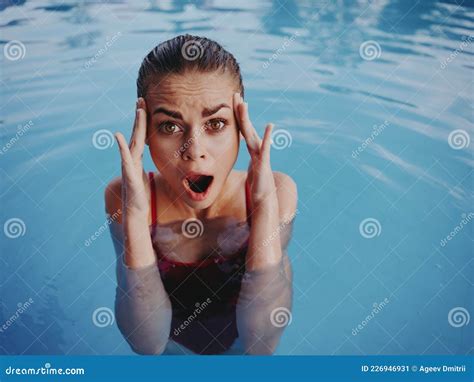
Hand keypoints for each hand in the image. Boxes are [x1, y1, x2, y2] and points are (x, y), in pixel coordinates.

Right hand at [114, 98, 149, 217]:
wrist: (135, 210)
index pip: (142, 135)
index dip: (143, 121)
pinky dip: (122, 147)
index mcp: (137, 157)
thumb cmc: (140, 194)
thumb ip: (142, 164)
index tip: (145, 105)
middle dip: (139, 117)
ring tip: (139, 111)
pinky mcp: (129, 175)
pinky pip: (126, 159)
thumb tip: (145, 158)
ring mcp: (129, 165)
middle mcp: (132, 158)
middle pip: (137, 134)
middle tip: (141, 99)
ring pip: (134, 141)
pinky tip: (118, 136)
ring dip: (137, 126)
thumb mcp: (144, 174)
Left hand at [233, 93, 276, 206]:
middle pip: (246, 127)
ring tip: (244, 104)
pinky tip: (270, 126)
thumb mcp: (251, 169)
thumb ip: (251, 160)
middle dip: (241, 111)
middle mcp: (256, 149)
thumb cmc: (258, 186)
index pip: (242, 129)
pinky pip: (265, 148)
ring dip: (247, 119)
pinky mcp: (263, 163)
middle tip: (235, 94)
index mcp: (251, 149)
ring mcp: (260, 155)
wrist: (264, 199)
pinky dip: (267, 137)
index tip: (232, 101)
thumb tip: (246, 157)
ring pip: (252, 134)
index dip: (238, 116)